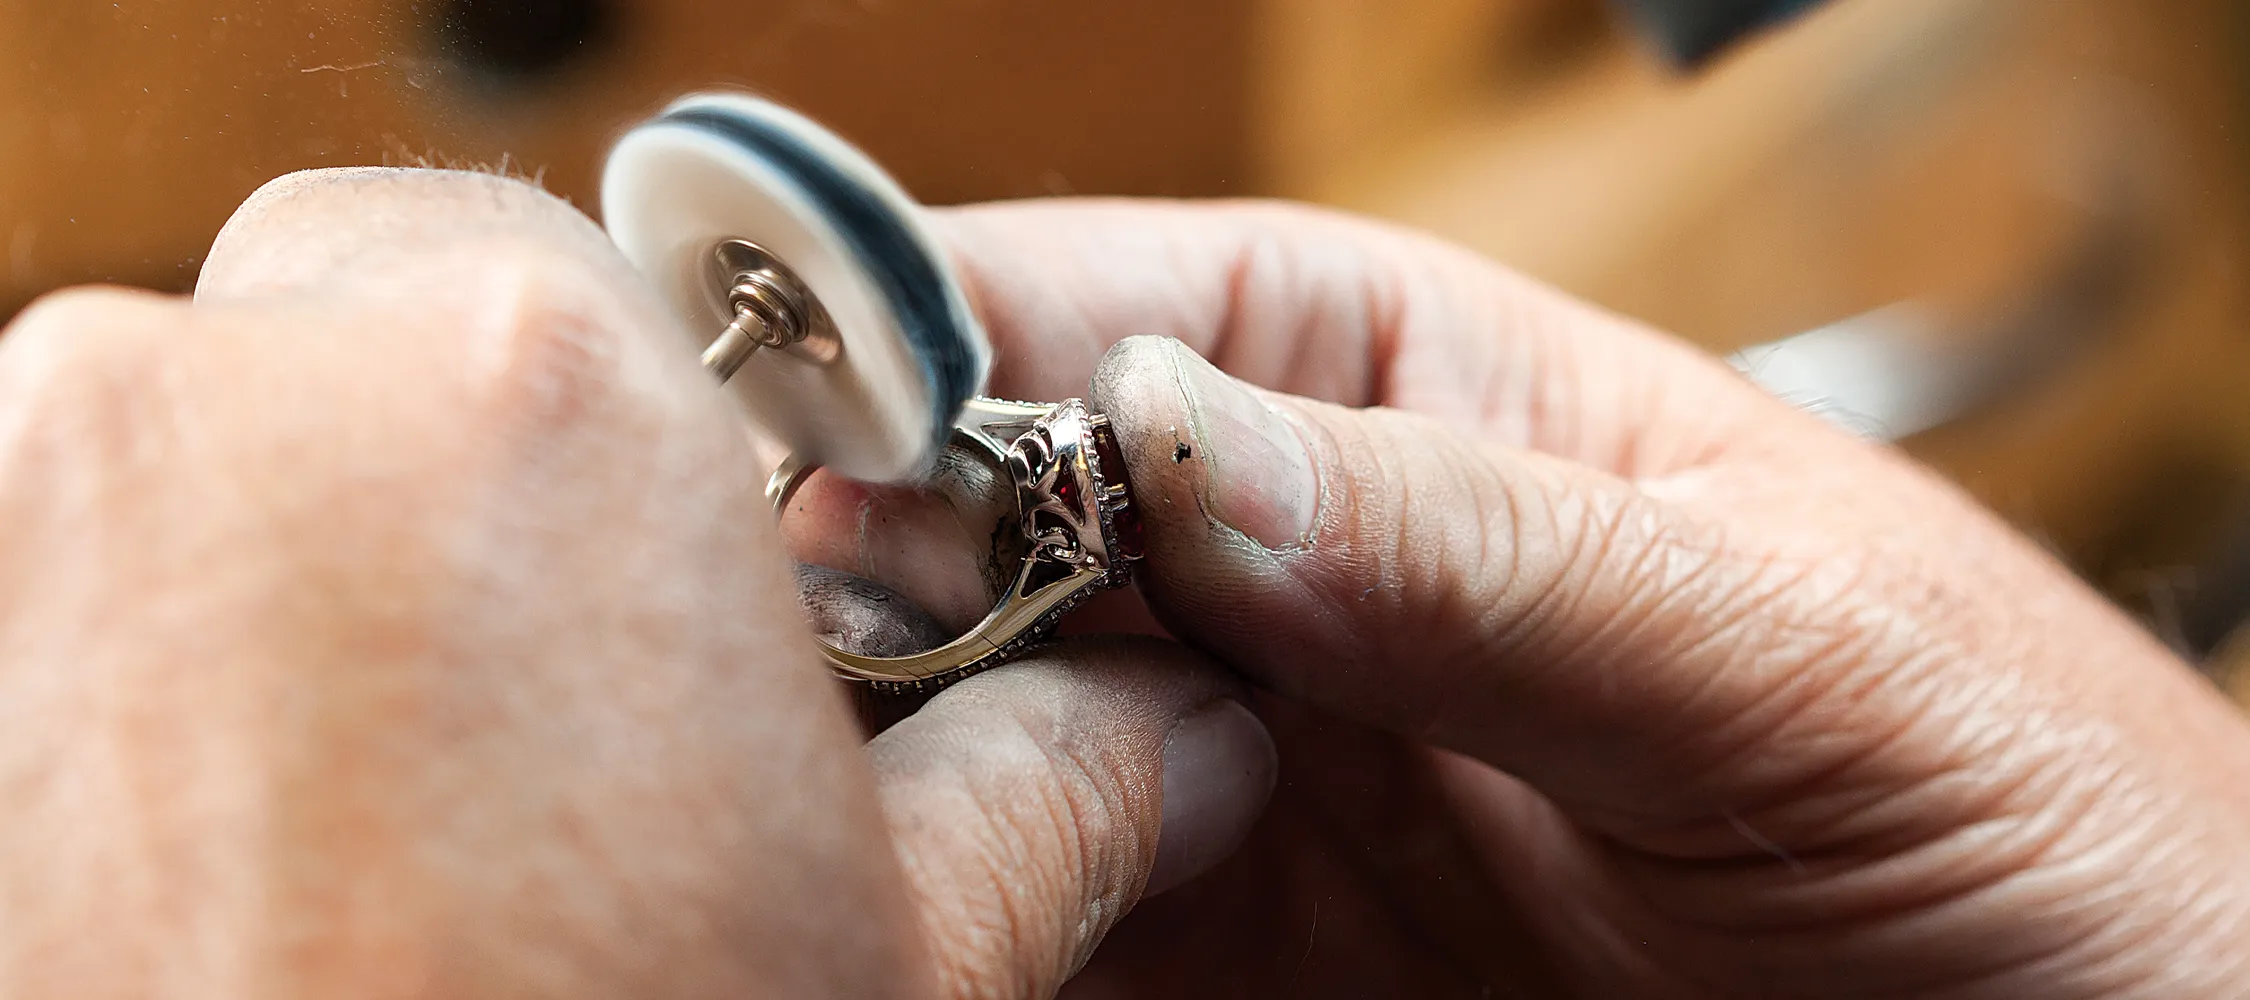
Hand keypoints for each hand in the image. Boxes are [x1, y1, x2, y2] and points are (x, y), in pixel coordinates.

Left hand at [0, 170, 1276, 999]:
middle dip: (468, 488)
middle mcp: (216, 399)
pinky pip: (64, 576)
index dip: (658, 434)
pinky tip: (257, 853)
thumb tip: (1174, 734)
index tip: (681, 563)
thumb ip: (1054, 784)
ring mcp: (16, 515)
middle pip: (374, 338)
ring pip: (205, 454)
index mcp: (526, 402)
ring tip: (407, 819)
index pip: (602, 277)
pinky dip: (149, 667)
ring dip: (306, 582)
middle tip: (554, 709)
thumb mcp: (903, 966)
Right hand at [890, 200, 2249, 996]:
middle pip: (972, 527)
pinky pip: (1045, 928)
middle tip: (821, 682)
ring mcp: (1247, 779)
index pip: (1097, 303)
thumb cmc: (2042, 818)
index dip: (931, 344)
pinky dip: (970, 930)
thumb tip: (1194, 448)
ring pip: (973, 738)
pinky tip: (938, 935)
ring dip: (899, 771)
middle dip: (875, 582)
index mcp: (1415, 396)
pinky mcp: (1238, 965)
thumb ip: (1499, 553)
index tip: (826, 437)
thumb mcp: (1804, 655)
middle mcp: (1292, 575)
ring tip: (866, 826)